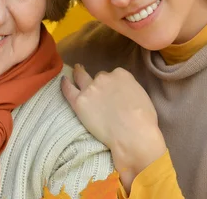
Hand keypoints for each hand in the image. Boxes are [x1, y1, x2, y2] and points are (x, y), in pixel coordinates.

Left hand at [61, 65, 166, 191]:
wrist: (132, 134)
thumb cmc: (143, 120)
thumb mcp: (141, 96)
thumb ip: (129, 90)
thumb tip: (123, 94)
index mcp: (121, 74)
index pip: (113, 75)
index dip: (112, 84)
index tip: (112, 90)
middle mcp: (104, 77)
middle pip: (99, 77)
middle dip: (98, 81)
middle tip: (95, 84)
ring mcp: (90, 88)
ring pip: (81, 77)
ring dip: (78, 73)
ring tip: (75, 72)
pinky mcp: (79, 101)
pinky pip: (68, 89)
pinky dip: (65, 84)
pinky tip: (63, 81)